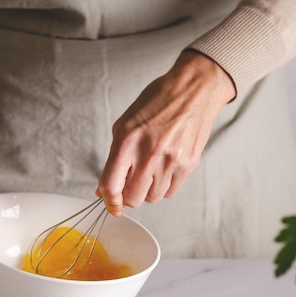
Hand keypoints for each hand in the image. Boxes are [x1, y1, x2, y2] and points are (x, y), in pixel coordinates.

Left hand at [97, 50, 235, 215]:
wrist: (193, 91)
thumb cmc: (157, 103)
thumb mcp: (125, 125)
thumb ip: (113, 158)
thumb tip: (103, 189)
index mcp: (127, 141)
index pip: (111, 185)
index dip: (109, 201)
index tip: (111, 205)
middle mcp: (149, 154)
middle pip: (133, 199)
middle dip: (128, 196)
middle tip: (131, 184)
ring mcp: (170, 161)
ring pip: (152, 198)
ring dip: (147, 190)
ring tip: (150, 170)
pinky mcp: (188, 165)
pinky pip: (170, 192)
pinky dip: (164, 186)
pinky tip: (164, 168)